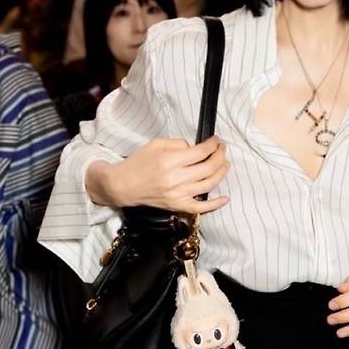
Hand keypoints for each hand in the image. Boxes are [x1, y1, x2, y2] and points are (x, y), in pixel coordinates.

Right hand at [86, 136, 229, 214]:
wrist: (123, 185)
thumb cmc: (138, 163)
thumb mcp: (156, 144)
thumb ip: (178, 144)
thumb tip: (196, 148)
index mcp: (169, 161)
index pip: (200, 152)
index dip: (213, 145)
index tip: (216, 141)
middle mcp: (175, 178)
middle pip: (208, 167)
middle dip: (220, 156)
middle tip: (222, 149)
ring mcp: (177, 194)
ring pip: (209, 184)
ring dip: (221, 173)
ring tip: (225, 164)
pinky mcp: (177, 205)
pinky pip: (200, 207)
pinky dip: (215, 204)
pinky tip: (225, 198)